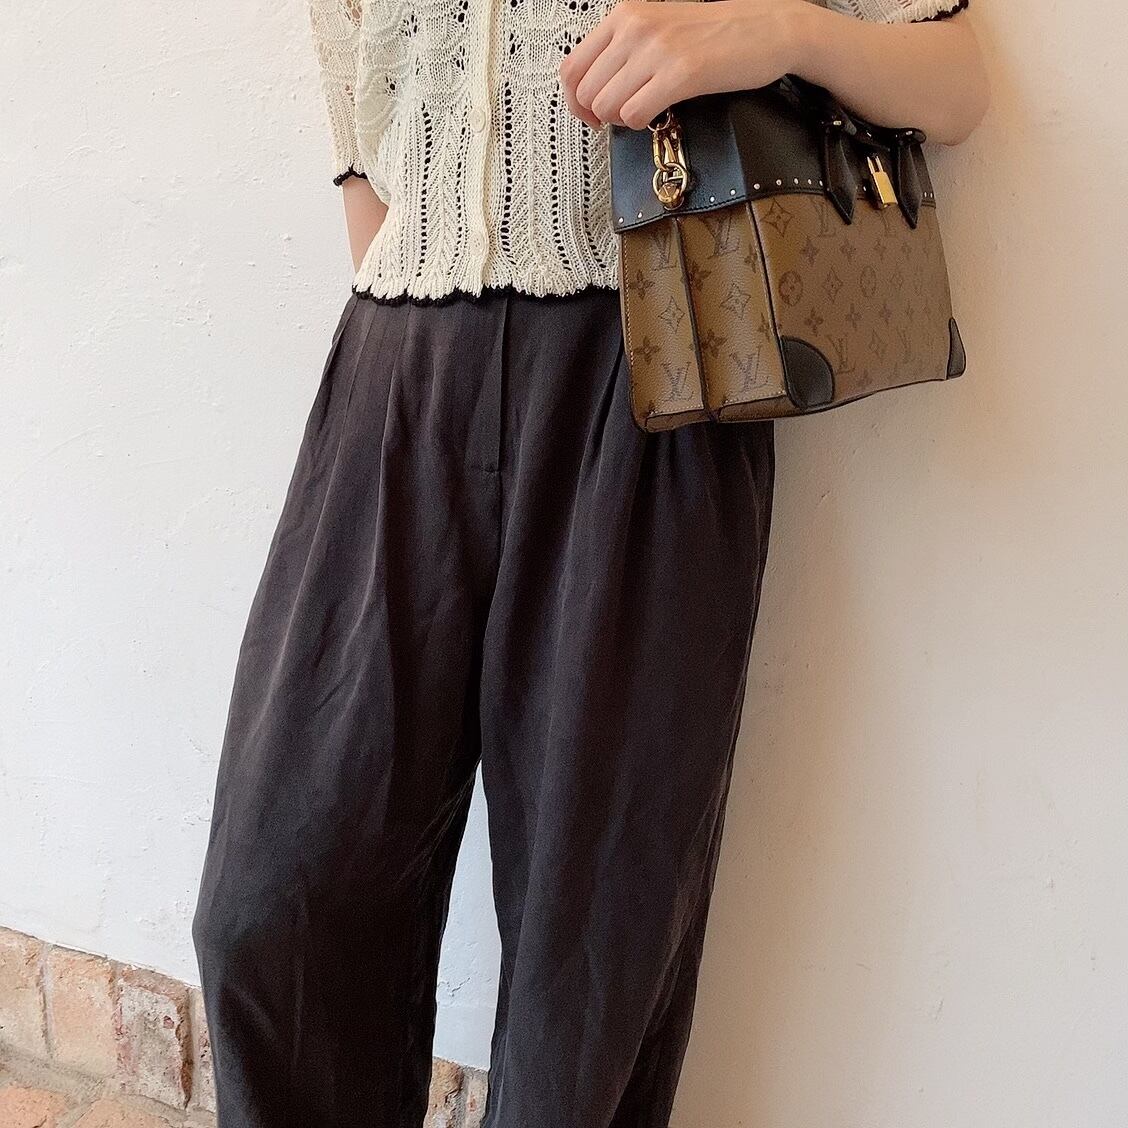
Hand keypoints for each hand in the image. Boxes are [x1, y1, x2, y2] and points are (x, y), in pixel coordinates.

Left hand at [559, 0, 806, 130]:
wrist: (770, 26)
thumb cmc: (717, 32)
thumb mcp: (660, 26)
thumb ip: (624, 48)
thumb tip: (593, 89)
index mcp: (626, 13)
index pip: (572, 66)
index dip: (575, 101)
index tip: (590, 114)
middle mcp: (635, 26)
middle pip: (586, 93)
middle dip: (599, 115)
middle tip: (621, 117)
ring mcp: (657, 49)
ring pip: (606, 107)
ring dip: (621, 120)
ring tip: (645, 109)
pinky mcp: (681, 73)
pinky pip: (634, 114)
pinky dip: (640, 123)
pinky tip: (657, 113)